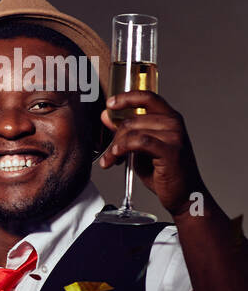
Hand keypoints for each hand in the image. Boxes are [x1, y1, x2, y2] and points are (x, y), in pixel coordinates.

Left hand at [99, 88, 203, 215]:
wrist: (183, 193)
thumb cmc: (163, 171)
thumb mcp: (141, 148)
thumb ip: (126, 131)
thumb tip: (106, 115)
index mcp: (169, 118)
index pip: (148, 97)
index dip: (126, 97)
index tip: (110, 103)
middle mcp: (174, 123)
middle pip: (133, 119)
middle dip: (115, 137)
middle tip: (110, 152)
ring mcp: (174, 136)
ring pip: (133, 131)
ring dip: (115, 147)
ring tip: (110, 159)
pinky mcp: (171, 151)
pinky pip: (140, 142)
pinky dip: (123, 148)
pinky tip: (116, 157)